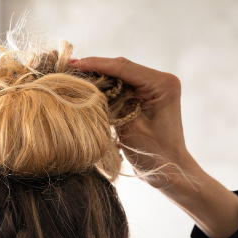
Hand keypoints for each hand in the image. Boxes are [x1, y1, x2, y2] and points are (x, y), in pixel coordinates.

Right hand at [71, 57, 237, 237]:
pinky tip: (86, 88)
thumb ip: (111, 105)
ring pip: (119, 76)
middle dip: (94, 69)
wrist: (171, 172)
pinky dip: (104, 89)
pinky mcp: (145, 96)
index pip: (124, 68)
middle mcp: (160, 80)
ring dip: (97, 78)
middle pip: (120, 68)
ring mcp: (153, 87)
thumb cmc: (155, 155)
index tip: (72, 64)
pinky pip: (121, 87)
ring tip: (72, 76)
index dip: (96, 65)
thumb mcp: (130, 128)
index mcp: (162, 84)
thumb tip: (87, 88)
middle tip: (66, 69)